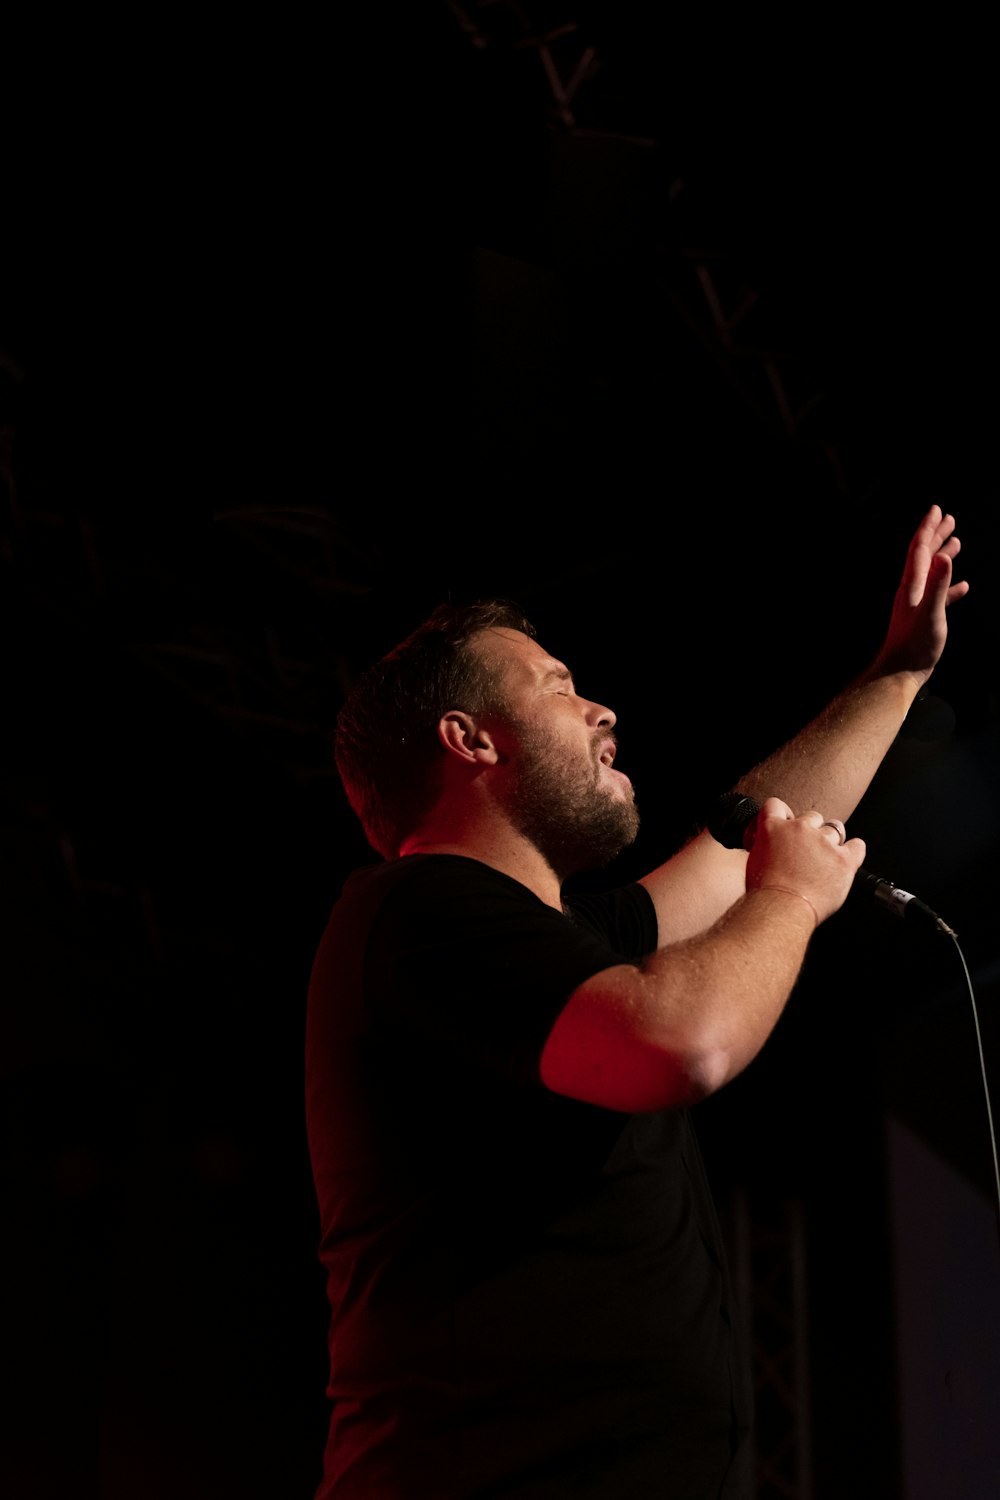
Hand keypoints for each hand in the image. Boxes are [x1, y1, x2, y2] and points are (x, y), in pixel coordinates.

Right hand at [745, 797, 866, 926]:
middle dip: (811, 831)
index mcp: (773, 828)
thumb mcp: (754, 861)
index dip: (783, 815)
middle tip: (807, 851)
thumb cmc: (765, 894)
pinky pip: (857, 845)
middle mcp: (799, 829)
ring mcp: (824, 842)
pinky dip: (854, 851)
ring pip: (835, 829)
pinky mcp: (844, 859)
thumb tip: (774, 848)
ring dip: (831, 841)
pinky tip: (846, 859)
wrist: (780, 909)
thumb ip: (767, 846)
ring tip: (826, 860)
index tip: (787, 825)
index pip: (776, 805)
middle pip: (812, 816)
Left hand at [875, 505, 969, 684]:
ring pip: (931, 572)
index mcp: (911, 584)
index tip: (937, 510)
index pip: (919, 548)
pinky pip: (939, 595)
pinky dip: (950, 586)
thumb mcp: (930, 612)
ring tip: (956, 542)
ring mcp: (917, 603)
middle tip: (948, 518)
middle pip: (924, 555)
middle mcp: (912, 590)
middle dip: (935, 535)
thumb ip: (937, 584)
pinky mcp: (923, 617)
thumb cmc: (914, 646)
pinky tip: (963, 586)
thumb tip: (943, 556)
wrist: (899, 673)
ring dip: (942, 555)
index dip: (928, 528)